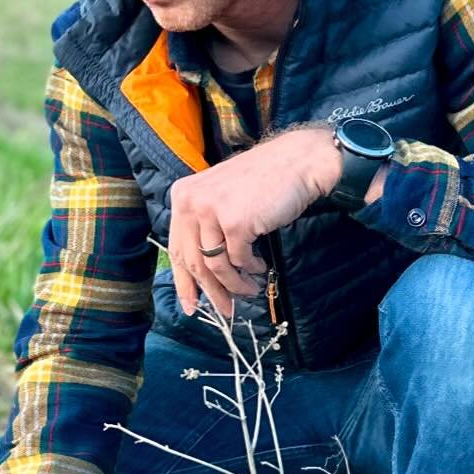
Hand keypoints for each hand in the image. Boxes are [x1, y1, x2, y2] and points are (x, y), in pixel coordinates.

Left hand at [169, 127, 341, 318]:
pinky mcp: (235, 222)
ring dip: (233, 284)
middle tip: (225, 310)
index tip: (190, 305)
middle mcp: (190, 202)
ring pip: (215, 266)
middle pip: (193, 261)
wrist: (296, 162)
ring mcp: (211, 211)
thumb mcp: (221, 196)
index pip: (176, 248)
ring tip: (249, 290)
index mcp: (183, 195)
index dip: (183, 282)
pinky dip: (249, 270)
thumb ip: (206, 225)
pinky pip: (238, 260)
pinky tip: (259, 269)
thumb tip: (202, 271)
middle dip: (210, 291)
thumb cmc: (263, 181)